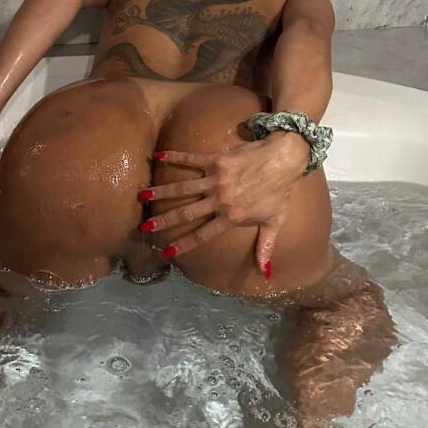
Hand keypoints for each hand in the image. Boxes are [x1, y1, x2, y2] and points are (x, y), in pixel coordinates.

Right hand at [141, 130, 308, 274]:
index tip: (167, 252)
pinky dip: (175, 157)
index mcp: (231, 217)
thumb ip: (265, 247)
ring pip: (183, 188)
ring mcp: (216, 179)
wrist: (284, 159)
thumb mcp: (274, 222)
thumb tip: (265, 272)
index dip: (184, 244)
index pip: (203, 234)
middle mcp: (220, 200)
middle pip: (186, 213)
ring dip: (162, 191)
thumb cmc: (280, 191)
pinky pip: (191, 159)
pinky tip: (158, 155)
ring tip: (142, 195)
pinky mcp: (216, 160)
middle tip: (145, 227)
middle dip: (164, 221)